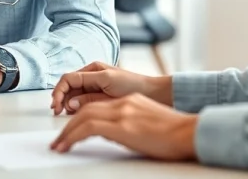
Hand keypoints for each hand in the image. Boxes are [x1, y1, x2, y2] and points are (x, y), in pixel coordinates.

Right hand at [50, 62, 171, 114]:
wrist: (156, 93)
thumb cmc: (135, 86)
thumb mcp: (108, 86)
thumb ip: (88, 94)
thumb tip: (69, 104)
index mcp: (93, 70)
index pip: (67, 79)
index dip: (58, 93)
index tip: (56, 106)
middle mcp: (92, 75)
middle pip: (69, 87)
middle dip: (61, 99)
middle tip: (58, 114)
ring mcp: (96, 84)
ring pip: (74, 95)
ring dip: (68, 104)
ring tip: (67, 117)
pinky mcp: (101, 94)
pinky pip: (83, 100)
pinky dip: (78, 107)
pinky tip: (78, 116)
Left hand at [50, 94, 197, 160]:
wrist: (189, 133)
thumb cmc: (175, 135)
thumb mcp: (146, 122)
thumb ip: (128, 123)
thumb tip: (113, 133)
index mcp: (129, 102)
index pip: (96, 106)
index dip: (79, 118)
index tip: (70, 131)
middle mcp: (123, 103)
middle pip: (86, 109)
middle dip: (68, 125)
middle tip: (58, 140)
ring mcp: (123, 113)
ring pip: (84, 116)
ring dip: (67, 132)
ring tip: (58, 145)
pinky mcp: (123, 126)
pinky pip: (89, 127)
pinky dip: (73, 136)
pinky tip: (66, 146)